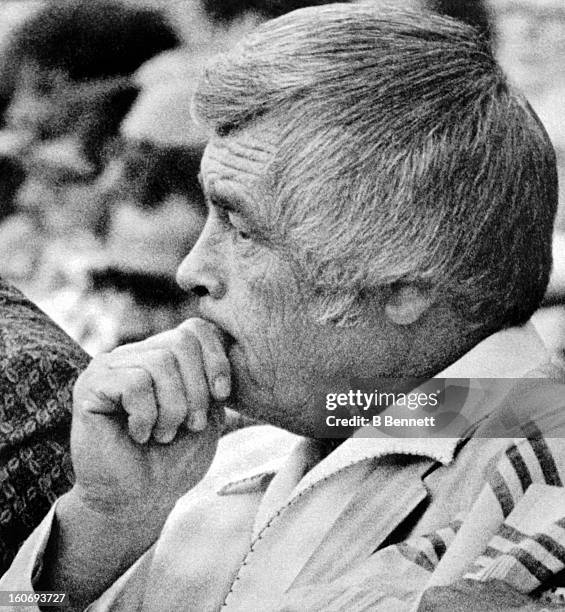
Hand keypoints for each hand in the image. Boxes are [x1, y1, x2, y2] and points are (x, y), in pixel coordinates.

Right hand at [70, 318, 230, 519]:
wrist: (140, 499)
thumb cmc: (175, 458)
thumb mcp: (208, 412)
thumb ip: (212, 376)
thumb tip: (221, 339)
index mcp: (163, 355)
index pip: (195, 329)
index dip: (216, 360)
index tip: (223, 396)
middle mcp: (135, 353)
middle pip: (180, 343)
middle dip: (197, 390)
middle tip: (191, 425)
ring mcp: (110, 366)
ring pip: (160, 363)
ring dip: (172, 409)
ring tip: (163, 434)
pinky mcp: (90, 385)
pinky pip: (134, 384)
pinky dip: (146, 416)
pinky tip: (138, 434)